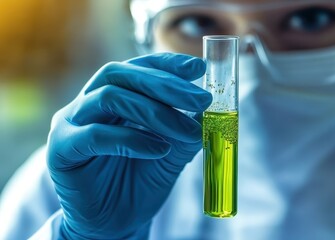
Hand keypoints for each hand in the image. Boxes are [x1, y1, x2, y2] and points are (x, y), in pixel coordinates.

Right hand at [46, 53, 210, 238]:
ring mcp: (71, 124)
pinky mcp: (62, 150)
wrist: (113, 224)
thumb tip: (209, 112)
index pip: (137, 68)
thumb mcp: (171, 154)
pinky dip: (132, 139)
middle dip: (165, 84)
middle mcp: (88, 103)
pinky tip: (159, 150)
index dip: (167, 64)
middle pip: (120, 74)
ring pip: (108, 97)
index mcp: (113, 97)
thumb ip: (185, 131)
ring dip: (154, 111)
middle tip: (201, 100)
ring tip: (187, 132)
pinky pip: (96, 135)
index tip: (199, 68)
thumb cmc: (139, 184)